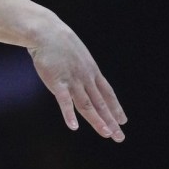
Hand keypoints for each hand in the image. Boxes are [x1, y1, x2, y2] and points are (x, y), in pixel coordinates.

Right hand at [28, 22, 127, 141]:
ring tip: (106, 133)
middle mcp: (85, 78)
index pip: (107, 93)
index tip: (122, 121)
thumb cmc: (58, 41)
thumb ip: (79, 66)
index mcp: (91, 71)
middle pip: (100, 103)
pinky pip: (64, 101)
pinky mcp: (56, 82)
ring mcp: (72, 80)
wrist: (45, 31)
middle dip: (111, 120)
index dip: (115, 107)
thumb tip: (82, 73)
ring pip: (87, 104)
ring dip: (97, 120)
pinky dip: (69, 114)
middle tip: (120, 137)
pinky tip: (73, 126)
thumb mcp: (76, 53)